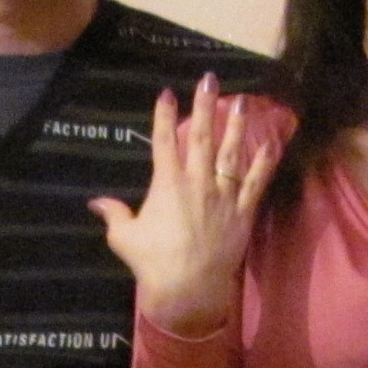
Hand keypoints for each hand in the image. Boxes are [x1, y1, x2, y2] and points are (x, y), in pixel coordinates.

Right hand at [89, 73, 281, 334]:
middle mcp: (196, 182)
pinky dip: (264, 163)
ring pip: (231, 153)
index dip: (163, 115)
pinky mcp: (242, 212)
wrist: (189, 288)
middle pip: (200, 137)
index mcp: (167, 184)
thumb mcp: (124, 238)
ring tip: (242, 101)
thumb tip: (96, 203)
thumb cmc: (153, 263)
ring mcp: (223, 195)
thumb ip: (114, 215)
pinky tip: (271, 143)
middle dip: (205, 105)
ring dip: (236, 125)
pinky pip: (256, 182)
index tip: (166, 92)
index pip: (163, 141)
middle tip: (210, 80)